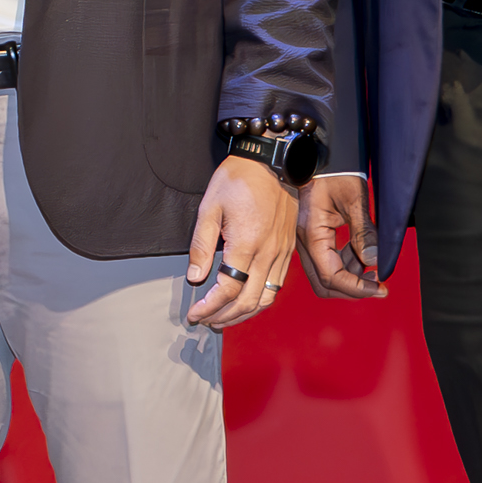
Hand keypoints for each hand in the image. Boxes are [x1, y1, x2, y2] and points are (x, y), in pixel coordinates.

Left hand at [187, 159, 297, 330]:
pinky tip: (246, 301)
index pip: (227, 290)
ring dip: (243, 314)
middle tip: (205, 320)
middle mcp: (268, 253)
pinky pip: (276, 285)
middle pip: (247, 301)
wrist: (271, 162)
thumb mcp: (209, 207)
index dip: (209, 307)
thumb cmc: (239, 179)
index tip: (194, 314)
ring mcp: (281, 253)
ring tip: (223, 318)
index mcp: (246, 243)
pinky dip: (260, 300)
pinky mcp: (287, 250)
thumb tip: (195, 276)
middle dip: (224, 317)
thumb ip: (201, 245)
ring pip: (266, 298)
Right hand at [297, 171, 384, 299]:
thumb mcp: (354, 199)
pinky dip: (344, 264)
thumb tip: (373, 262)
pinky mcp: (310, 235)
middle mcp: (303, 240)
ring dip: (349, 277)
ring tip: (372, 267)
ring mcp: (305, 239)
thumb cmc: (334, 170)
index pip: (332, 276)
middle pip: (324, 283)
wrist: (315, 153)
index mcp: (312, 233)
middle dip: (351, 289)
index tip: (381, 288)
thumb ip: (363, 232)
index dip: (358, 288)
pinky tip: (360, 254)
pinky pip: (325, 260)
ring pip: (324, 274)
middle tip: (377, 286)